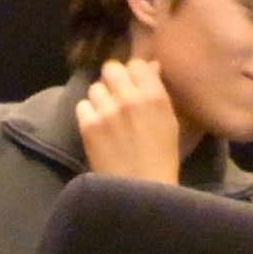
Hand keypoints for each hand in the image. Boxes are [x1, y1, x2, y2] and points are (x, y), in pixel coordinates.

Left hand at [76, 59, 185, 184]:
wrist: (141, 190)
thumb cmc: (162, 157)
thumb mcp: (170, 121)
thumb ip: (158, 91)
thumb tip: (150, 66)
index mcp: (154, 95)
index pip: (136, 63)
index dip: (133, 73)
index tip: (133, 83)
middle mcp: (129, 97)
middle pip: (111, 68)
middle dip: (113, 79)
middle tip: (115, 94)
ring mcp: (106, 111)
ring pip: (94, 87)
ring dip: (100, 98)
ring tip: (106, 114)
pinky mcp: (88, 126)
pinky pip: (82, 106)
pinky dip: (88, 114)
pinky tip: (96, 127)